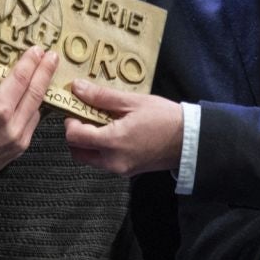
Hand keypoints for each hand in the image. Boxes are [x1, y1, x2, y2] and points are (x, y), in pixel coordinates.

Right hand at [0, 47, 58, 183]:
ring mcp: (19, 140)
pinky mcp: (20, 148)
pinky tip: (32, 97)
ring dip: (41, 90)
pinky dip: (33, 107)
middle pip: (36, 93)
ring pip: (37, 109)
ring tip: (43, 74)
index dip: (31, 62)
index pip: (21, 79)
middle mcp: (13, 126)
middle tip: (52, 56)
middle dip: (46, 71)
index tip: (38, 50)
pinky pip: (32, 122)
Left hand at [64, 82, 183, 176]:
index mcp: (113, 142)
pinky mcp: (126, 171)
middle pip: (77, 152)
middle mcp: (112, 160)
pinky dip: (101, 148)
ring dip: (88, 142)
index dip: (70, 121)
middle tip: (86, 116)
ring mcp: (119, 169)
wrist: (189, 140)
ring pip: (89, 158)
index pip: (74, 136)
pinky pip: (103, 161)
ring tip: (102, 123)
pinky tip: (114, 132)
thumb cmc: (164, 118)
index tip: (77, 108)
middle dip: (76, 134)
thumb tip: (77, 88)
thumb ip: (101, 96)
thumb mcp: (132, 101)